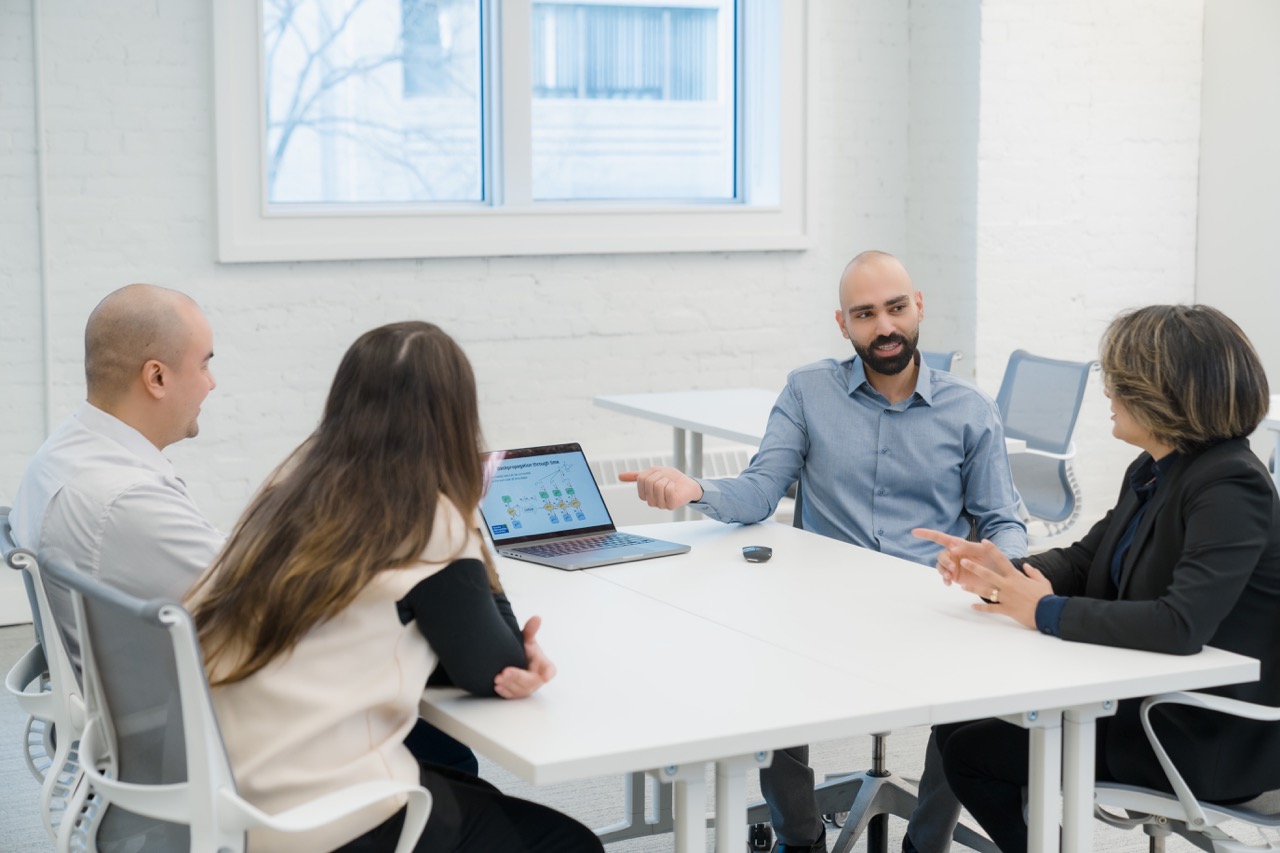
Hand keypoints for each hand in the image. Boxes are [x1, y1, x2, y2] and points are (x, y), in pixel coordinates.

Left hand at [494, 615, 556, 698]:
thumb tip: (537, 618)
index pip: (550, 669)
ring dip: (509, 685)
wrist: (514, 659)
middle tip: (504, 672)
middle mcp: (538, 678)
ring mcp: (528, 688)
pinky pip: (512, 695)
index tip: (545, 676)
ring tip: (497, 678)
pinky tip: (497, 686)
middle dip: (517, 677)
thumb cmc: (525, 649)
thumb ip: (531, 630)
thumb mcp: (527, 639)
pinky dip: (505, 691)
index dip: (548, 673)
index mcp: (544, 664)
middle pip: (531, 681)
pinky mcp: (518, 693)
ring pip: (520, 690)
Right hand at [618, 466, 702, 509]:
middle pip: (649, 482)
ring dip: (666, 479)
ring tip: (670, 482)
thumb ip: (636, 476)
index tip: (658, 474)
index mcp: (646, 494)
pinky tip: (674, 487)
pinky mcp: (671, 505)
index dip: (650, 473)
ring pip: (658, 486)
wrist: (688, 484)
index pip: (641, 481)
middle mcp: (652, 501)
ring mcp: (661, 505)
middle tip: (666, 478)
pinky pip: (668, 490)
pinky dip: (672, 484)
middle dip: (659, 475)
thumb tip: (619, 476)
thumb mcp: (653, 472)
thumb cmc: (671, 478)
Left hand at [911, 528, 1052, 628]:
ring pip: (985, 592)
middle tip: (963, 561)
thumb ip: (1032, 571)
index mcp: (1016, 576)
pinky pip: (991, 609)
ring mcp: (1005, 597)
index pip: (1002, 559)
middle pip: (988, 574)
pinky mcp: (1006, 609)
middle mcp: (1008, 585)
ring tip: (962, 586)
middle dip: (974, 567)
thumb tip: (1025, 565)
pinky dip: (981, 608)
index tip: (983, 541)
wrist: (1048, 611)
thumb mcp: (1041, 580)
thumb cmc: (1045, 596)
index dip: (992, 549)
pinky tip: (972, 607)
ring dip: (973, 589)